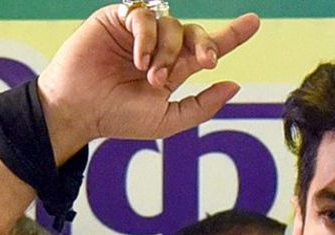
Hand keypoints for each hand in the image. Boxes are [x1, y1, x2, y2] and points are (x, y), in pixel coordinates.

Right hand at [37, 4, 259, 160]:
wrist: (80, 110)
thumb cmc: (119, 118)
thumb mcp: (167, 120)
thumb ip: (202, 105)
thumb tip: (234, 84)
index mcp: (175, 68)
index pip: (207, 47)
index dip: (232, 34)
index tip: (254, 22)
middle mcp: (160, 47)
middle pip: (195, 32)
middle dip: (207, 44)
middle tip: (206, 61)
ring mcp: (140, 32)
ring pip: (172, 24)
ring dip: (168, 51)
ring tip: (150, 75)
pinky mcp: (117, 18)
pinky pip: (145, 15)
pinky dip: (148, 38)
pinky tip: (139, 59)